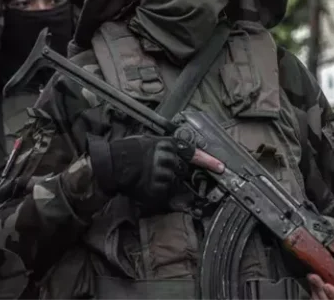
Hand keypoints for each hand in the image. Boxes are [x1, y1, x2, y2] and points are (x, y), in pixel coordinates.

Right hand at [88, 135, 224, 202]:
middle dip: (174, 171)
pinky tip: (145, 184)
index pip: (193, 153)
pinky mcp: (157, 188)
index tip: (221, 167)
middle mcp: (169, 159)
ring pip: (173, 181)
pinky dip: (157, 191)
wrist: (112, 163)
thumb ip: (166, 147)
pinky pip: (164, 192)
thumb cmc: (128, 150)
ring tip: (147, 175)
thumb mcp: (150, 140)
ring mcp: (163, 175)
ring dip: (165, 181)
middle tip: (157, 168)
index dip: (208, 161)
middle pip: (182, 169)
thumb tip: (180, 154)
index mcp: (168, 145)